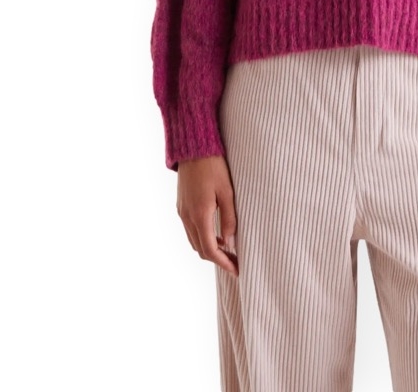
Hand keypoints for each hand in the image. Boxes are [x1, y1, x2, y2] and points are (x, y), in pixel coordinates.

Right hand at [176, 155, 238, 277]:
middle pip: (200, 249)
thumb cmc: (214, 166)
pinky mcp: (181, 206)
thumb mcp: (227, 191)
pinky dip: (202, 237)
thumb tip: (229, 241)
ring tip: (227, 250)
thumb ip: (229, 218)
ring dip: (208, 249)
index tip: (236, 269)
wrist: (193, 148)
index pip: (210, 249)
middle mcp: (187, 217)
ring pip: (193, 240)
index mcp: (199, 214)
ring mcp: (182, 211)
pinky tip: (215, 233)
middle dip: (217, 259)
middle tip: (234, 262)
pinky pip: (190, 230)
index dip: (223, 262)